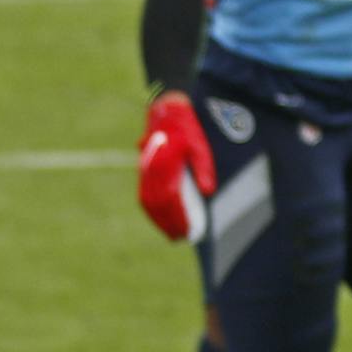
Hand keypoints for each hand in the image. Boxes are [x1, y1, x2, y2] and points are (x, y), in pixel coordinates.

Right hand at [138, 90, 213, 242]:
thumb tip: (208, 192)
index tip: (185, 231)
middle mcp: (152, 171)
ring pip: (148, 203)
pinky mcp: (143, 172)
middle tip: (178, 238)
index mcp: (166, 165)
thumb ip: (203, 168)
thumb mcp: (200, 145)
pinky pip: (145, 196)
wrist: (166, 112)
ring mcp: (145, 172)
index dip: (177, 217)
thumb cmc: (187, 129)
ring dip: (158, 220)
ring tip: (170, 233)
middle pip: (157, 205)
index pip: (170, 199)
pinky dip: (152, 211)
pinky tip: (160, 219)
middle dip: (167, 223)